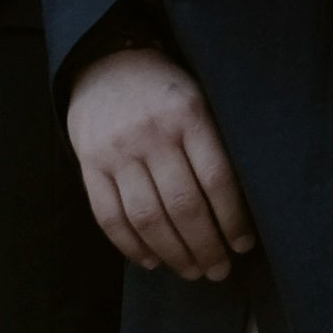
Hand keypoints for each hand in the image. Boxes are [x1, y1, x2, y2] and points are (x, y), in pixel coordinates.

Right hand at [65, 47, 252, 281]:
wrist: (106, 61)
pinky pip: (110, 217)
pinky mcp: (89, 164)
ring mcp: (117, 150)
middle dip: (205, 247)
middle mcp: (152, 133)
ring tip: (192, 271)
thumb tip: (239, 206)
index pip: (216, 178)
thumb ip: (213, 143)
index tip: (243, 245)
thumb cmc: (164, 87)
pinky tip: (152, 260)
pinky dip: (131, 246)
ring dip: (173, 254)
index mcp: (188, 113)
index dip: (232, 219)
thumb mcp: (198, 98)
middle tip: (219, 271)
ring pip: (147, 218)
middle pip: (184, 205)